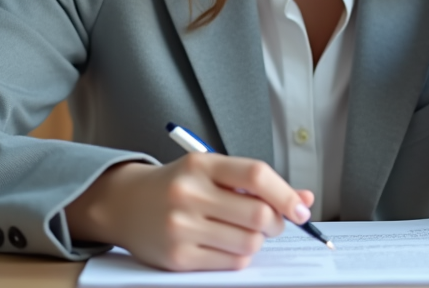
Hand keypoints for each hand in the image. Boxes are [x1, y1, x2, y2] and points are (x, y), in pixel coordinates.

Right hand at [65, 156, 315, 270]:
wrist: (124, 204)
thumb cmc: (176, 186)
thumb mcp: (211, 172)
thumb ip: (256, 183)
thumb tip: (304, 200)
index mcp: (201, 165)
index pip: (256, 175)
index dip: (286, 194)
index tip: (301, 209)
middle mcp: (189, 193)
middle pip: (259, 215)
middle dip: (276, 222)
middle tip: (272, 221)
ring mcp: (181, 227)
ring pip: (249, 243)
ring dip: (258, 241)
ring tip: (244, 232)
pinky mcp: (177, 257)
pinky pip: (231, 262)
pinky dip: (239, 255)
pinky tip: (226, 244)